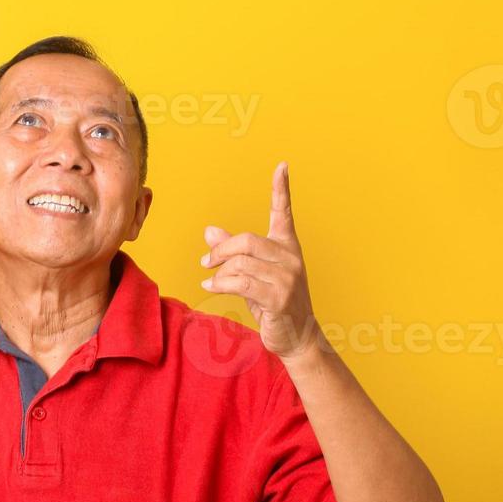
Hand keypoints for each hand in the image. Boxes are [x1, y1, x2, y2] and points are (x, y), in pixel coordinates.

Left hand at [199, 161, 320, 358]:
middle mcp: (290, 257)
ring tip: (212, 280)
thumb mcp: (252, 272)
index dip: (281, 188)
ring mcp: (287, 277)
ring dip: (220, 274)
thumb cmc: (272, 301)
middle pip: (245, 241)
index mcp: (286, 245)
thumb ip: (233, 251)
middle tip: (206, 262)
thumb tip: (209, 230)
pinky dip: (221, 284)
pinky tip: (210, 286)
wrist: (296, 335)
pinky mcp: (279, 297)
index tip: (282, 166)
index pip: (283, 212)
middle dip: (220, 251)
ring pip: (240, 264)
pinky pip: (241, 282)